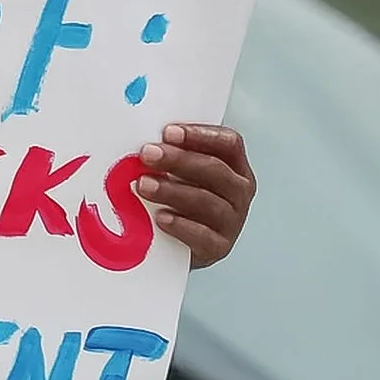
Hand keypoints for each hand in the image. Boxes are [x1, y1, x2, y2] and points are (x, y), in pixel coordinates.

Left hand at [136, 124, 254, 269]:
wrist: (178, 245)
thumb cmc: (177, 199)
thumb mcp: (177, 172)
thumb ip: (168, 155)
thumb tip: (141, 140)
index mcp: (234, 166)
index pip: (228, 143)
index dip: (200, 135)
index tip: (168, 132)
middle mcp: (239, 192)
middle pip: (215, 170)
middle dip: (179, 160)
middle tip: (147, 154)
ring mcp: (232, 221)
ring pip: (207, 201)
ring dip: (173, 191)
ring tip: (144, 184)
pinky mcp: (219, 248)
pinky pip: (203, 236)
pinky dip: (181, 226)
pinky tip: (160, 218)